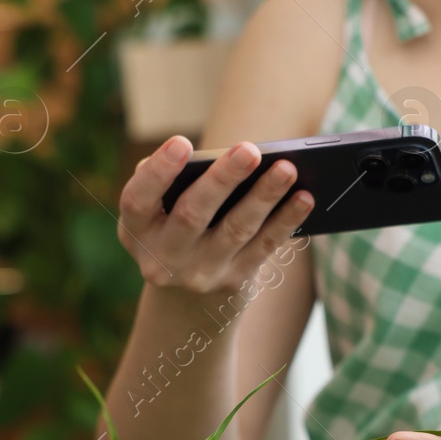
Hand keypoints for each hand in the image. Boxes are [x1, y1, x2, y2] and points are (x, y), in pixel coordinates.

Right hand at [116, 135, 313, 296]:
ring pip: (236, 230)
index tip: (182, 142)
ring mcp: (199, 274)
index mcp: (136, 229)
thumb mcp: (158, 211)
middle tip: (251, 150)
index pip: (138, 199)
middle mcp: (163, 257)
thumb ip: (172, 183)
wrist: (187, 297)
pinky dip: (286, 221)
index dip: (159, 171)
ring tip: (287, 168)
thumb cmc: (174, 227)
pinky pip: (264, 247)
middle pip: (193, 215)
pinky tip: (304, 197)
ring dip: (264, 197)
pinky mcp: (233, 282)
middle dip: (223, 180)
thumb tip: (221, 158)